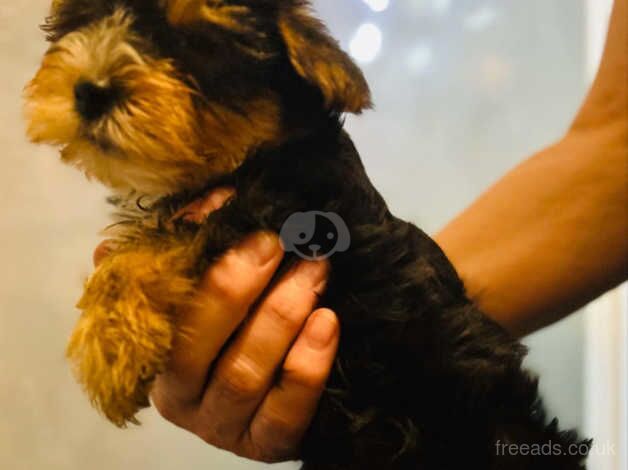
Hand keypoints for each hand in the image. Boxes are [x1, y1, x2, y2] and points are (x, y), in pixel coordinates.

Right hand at [95, 188, 339, 462]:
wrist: (284, 380)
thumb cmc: (239, 323)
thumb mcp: (211, 284)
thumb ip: (193, 249)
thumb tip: (184, 212)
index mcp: (154, 355)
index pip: (167, 313)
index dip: (206, 271)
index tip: (249, 229)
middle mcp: (181, 398)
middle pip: (200, 346)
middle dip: (240, 289)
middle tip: (280, 245)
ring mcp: (224, 426)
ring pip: (243, 376)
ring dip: (281, 316)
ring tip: (314, 270)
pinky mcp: (267, 444)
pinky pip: (285, 411)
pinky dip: (307, 364)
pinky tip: (326, 321)